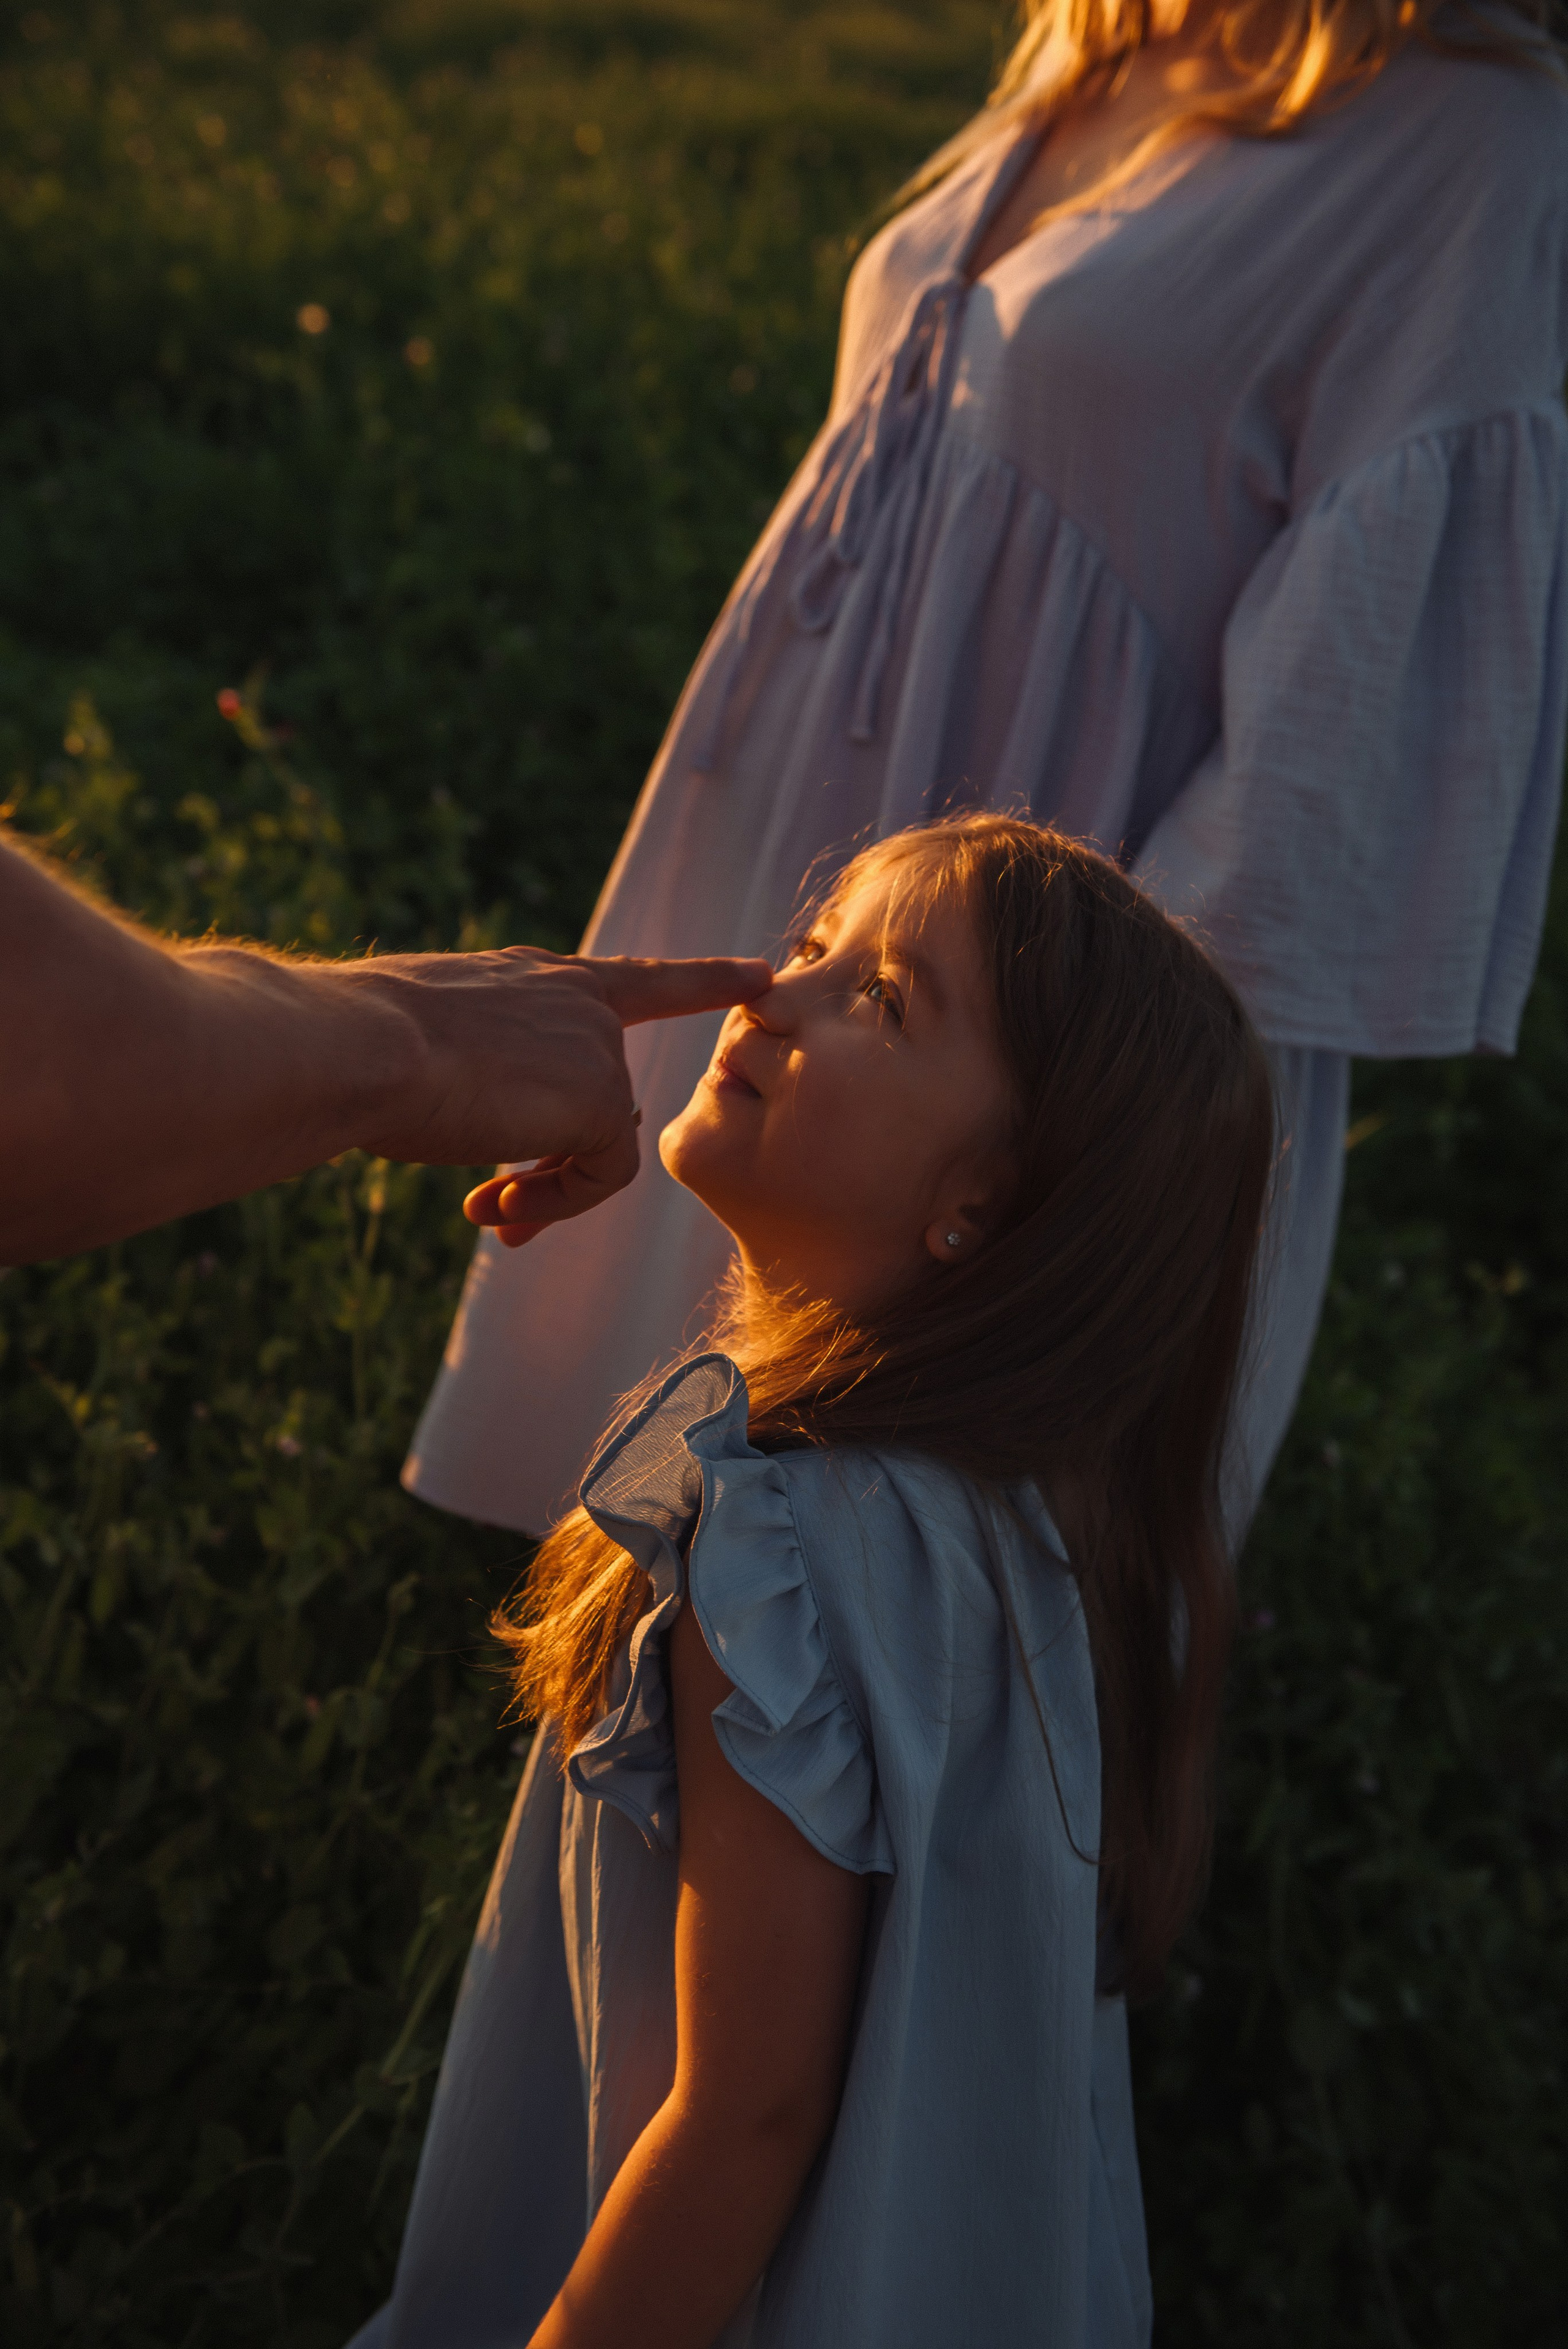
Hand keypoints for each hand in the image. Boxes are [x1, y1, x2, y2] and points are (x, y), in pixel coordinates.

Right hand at [344, 945, 770, 1238]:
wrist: (360, 1046)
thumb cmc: (365, 1044)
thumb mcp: (433, 1041)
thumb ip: (492, 1073)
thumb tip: (510, 1139)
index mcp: (537, 978)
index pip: (640, 979)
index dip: (704, 980)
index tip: (761, 976)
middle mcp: (578, 1001)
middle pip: (600, 1101)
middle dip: (554, 1166)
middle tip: (497, 1214)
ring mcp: (597, 1047)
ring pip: (599, 1145)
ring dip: (544, 1191)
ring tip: (484, 1212)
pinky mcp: (603, 1097)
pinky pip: (602, 1175)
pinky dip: (557, 1202)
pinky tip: (499, 1205)